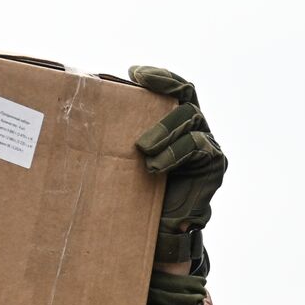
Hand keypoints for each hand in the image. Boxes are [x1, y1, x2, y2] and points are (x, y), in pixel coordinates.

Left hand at [130, 66, 225, 273]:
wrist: (160, 231)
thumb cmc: (139, 191)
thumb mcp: (127, 159)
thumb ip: (121, 136)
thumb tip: (90, 108)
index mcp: (176, 121)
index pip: (175, 88)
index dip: (160, 77)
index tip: (135, 73)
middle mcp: (195, 127)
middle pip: (185, 99)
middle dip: (160, 103)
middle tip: (136, 126)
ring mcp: (208, 143)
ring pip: (191, 120)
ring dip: (165, 131)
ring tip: (143, 150)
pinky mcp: (214, 164)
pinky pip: (199, 146)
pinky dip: (175, 152)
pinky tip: (155, 166)